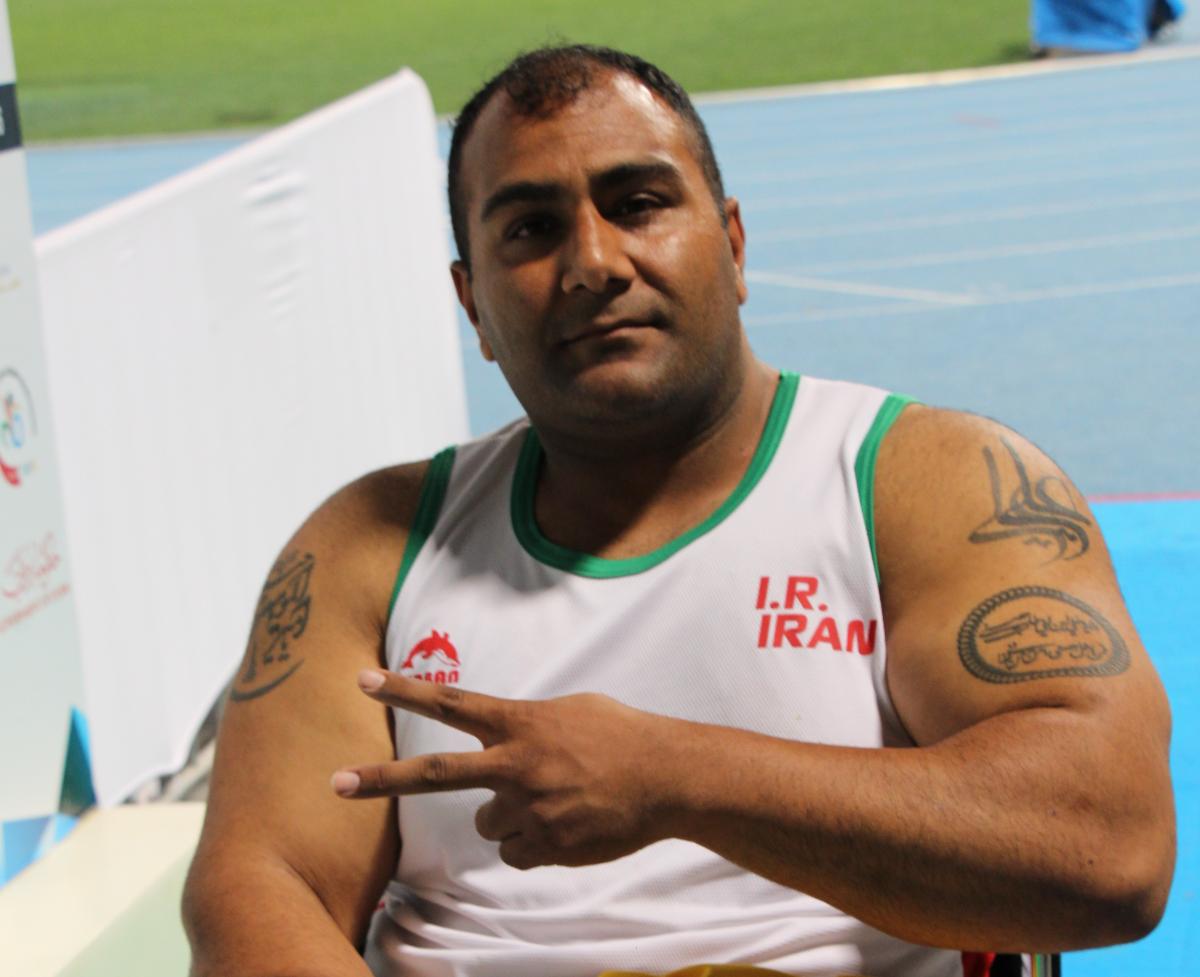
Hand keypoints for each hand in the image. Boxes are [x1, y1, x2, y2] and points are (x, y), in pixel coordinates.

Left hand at [331, 670, 682, 868]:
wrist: (667, 779)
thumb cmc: (621, 734)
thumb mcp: (571, 709)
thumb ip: (526, 723)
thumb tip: (502, 741)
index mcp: (520, 723)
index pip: (451, 703)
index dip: (405, 690)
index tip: (362, 680)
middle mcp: (515, 765)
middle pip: (436, 773)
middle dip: (381, 779)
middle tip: (334, 783)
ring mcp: (528, 809)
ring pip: (490, 824)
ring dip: (512, 816)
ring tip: (558, 801)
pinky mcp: (545, 847)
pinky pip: (516, 853)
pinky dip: (535, 843)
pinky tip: (568, 825)